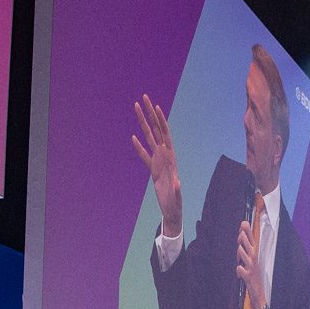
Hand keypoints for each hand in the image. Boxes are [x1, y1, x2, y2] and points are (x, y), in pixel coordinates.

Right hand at [132, 94, 182, 237]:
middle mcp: (164, 156)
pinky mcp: (153, 169)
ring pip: (149, 139)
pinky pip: (144, 156)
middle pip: (156, 131)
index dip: (161, 122)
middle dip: (149, 115)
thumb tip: (176, 183)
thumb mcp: (176, 197)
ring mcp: (158, 161)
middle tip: (143, 98)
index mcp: (171, 158)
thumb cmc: (175, 203)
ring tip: (136, 109)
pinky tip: (133, 137)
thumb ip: (176, 189)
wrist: (172, 210)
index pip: (165, 135)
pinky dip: (139, 147)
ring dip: (142, 124)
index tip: (156, 107)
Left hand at [236, 212, 267, 308]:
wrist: (260, 297)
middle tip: (240, 232)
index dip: (247, 232)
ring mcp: (252, 270)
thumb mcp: (250, 263)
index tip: (243, 222)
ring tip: (238, 248)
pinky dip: (240, 271)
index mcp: (254, 257)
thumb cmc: (254, 278)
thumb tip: (240, 236)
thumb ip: (244, 250)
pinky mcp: (249, 280)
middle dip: (244, 239)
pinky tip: (238, 270)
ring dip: (241, 252)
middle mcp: (254, 261)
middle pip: (250, 247)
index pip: (251, 242)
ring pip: (246, 258)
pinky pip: (243, 273)